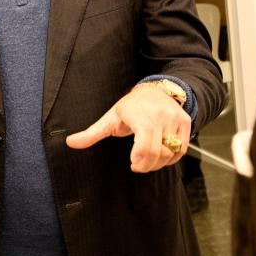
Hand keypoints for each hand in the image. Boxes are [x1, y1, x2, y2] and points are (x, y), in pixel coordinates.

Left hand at [65, 83, 190, 172]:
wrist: (156, 90)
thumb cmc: (130, 107)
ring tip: (148, 160)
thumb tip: (69, 142)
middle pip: (157, 151)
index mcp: (139, 114)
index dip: (140, 159)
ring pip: (170, 152)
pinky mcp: (185, 122)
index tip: (132, 163)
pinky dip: (171, 158)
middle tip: (138, 165)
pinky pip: (181, 149)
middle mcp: (159, 115)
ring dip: (158, 163)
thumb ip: (91, 133)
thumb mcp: (110, 118)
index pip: (144, 143)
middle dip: (147, 165)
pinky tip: (160, 155)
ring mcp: (174, 118)